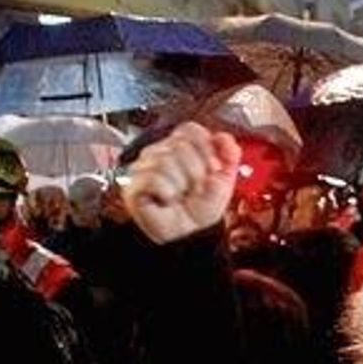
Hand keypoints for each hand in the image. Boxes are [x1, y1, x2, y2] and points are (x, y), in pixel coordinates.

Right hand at [122, 122, 240, 243]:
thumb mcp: (224, 179)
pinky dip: (167, 193)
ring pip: (167, 161)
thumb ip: (229, 155)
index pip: (190, 129)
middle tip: (194, 189)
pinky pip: (154, 178)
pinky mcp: (133, 184)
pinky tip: (167, 200)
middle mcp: (159, 152)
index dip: (206, 148)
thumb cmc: (201, 208)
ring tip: (180, 196)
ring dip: (182, 185)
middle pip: (180, 145)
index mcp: (179, 147)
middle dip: (196, 172)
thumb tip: (225, 138)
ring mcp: (143, 167)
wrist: (190, 234)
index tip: (213, 168)